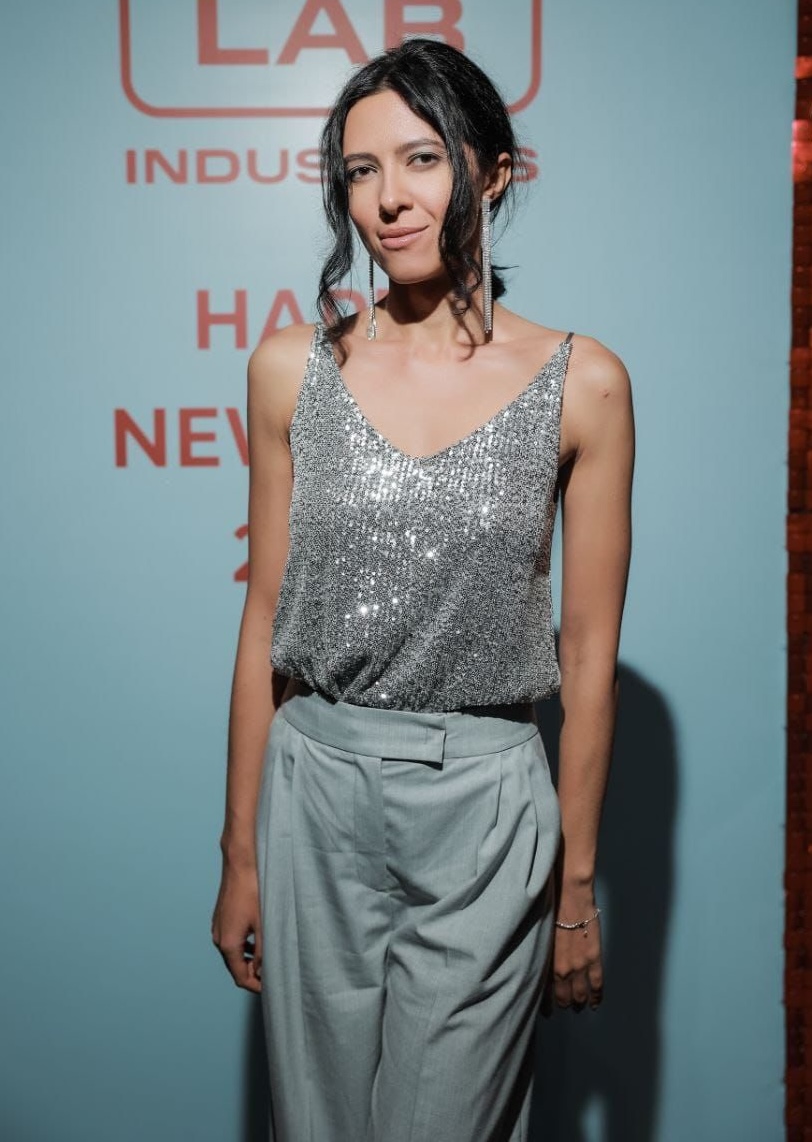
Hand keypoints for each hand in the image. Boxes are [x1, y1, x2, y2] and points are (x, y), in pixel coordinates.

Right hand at [211, 862, 262, 993]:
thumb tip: (263, 971)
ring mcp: (217, 928)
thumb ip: (264, 950)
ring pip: (233, 953)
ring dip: (248, 960)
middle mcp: (218, 938)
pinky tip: (257, 941)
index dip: (256, 986)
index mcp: (228, 943)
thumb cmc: (254, 890)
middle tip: (273, 974)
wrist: (240, 863)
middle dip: (253, 974)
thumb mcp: (264, 923)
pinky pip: (231, 941)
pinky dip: (243, 947)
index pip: (240, 977)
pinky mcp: (220, 918)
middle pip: (235, 967)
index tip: (271, 987)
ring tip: (268, 959)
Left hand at [543, 889, 602, 1014]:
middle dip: (563, 1004)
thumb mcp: (539, 935)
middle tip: (564, 1007)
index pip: (545, 992)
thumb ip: (541, 954)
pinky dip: (596, 996)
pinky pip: (597, 983)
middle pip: (563, 995)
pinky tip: (595, 1003)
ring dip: (579, 1002)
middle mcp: (561, 969)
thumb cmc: (549, 909)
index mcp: (545, 963)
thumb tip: (538, 965)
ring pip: (580, 993)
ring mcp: (579, 965)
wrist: (569, 896)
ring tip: (579, 1007)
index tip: (547, 1012)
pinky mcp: (594, 958)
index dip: (546, 1004)